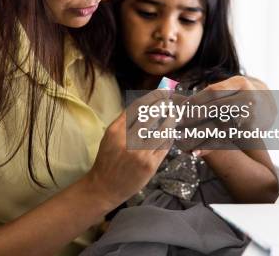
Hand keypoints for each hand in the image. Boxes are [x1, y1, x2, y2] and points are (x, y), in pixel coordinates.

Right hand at [84, 90, 176, 209]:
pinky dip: (169, 137)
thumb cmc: (107, 160)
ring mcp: (140, 154)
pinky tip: (171, 131)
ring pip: (161, 131)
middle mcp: (127, 141)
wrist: (105, 187)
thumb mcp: (109, 137)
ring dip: (169, 120)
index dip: (151, 98)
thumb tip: (142, 105)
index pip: (137, 108)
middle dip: (162, 105)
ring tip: (173, 113)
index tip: (160, 92)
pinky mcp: (150, 165)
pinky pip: (164, 147)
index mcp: (115, 131)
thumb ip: (123, 122)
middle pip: (150, 116)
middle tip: (170, 99)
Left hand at [175, 76, 276, 151]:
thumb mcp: (231, 87)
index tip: (180, 109)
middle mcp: (248, 98)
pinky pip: (226, 139)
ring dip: (198, 134)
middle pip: (216, 108)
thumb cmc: (240, 96)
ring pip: (220, 126)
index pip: (214, 92)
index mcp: (240, 83)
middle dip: (194, 116)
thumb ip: (211, 93)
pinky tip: (195, 152)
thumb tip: (176, 97)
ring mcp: (251, 116)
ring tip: (181, 141)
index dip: (196, 101)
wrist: (269, 107)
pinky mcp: (250, 132)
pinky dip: (209, 146)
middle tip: (177, 123)